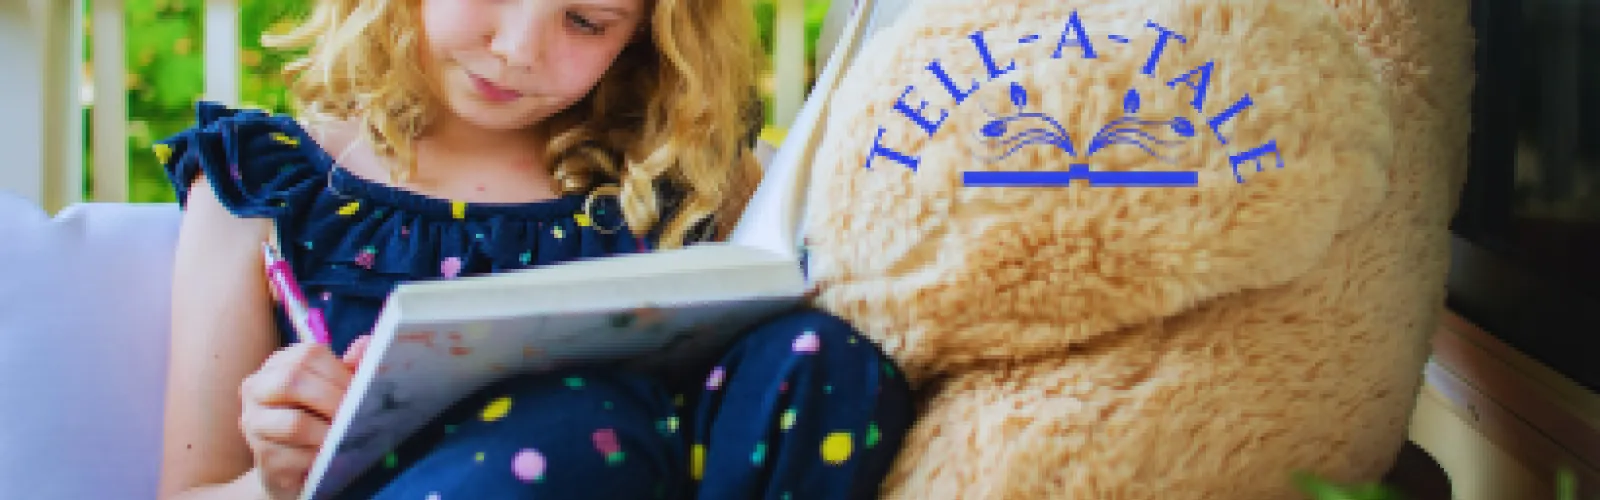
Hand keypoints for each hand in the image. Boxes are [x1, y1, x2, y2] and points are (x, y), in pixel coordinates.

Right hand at [239, 336, 369, 498]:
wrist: (293, 467)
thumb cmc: (317, 419)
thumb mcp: (335, 390)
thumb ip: (350, 368)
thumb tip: (366, 343)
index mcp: (278, 365)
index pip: (308, 355)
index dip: (340, 372)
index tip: (362, 390)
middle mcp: (256, 389)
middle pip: (291, 382)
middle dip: (332, 399)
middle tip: (355, 415)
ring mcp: (254, 425)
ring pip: (294, 423)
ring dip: (328, 432)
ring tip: (346, 437)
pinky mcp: (263, 459)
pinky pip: (296, 457)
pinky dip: (320, 457)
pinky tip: (331, 457)